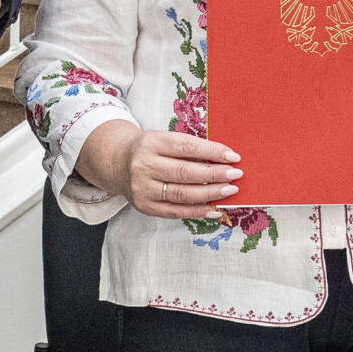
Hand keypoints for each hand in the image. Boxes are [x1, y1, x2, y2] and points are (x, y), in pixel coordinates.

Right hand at [78, 122, 243, 220]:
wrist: (116, 163)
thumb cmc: (149, 150)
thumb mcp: (163, 140)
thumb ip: (188, 148)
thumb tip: (223, 159)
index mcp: (150, 142)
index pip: (186, 147)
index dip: (212, 152)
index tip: (233, 156)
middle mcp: (143, 165)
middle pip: (185, 172)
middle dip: (215, 174)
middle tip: (236, 175)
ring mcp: (143, 188)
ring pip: (182, 194)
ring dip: (210, 193)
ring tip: (230, 190)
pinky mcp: (145, 206)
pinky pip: (176, 211)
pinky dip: (198, 211)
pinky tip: (215, 208)